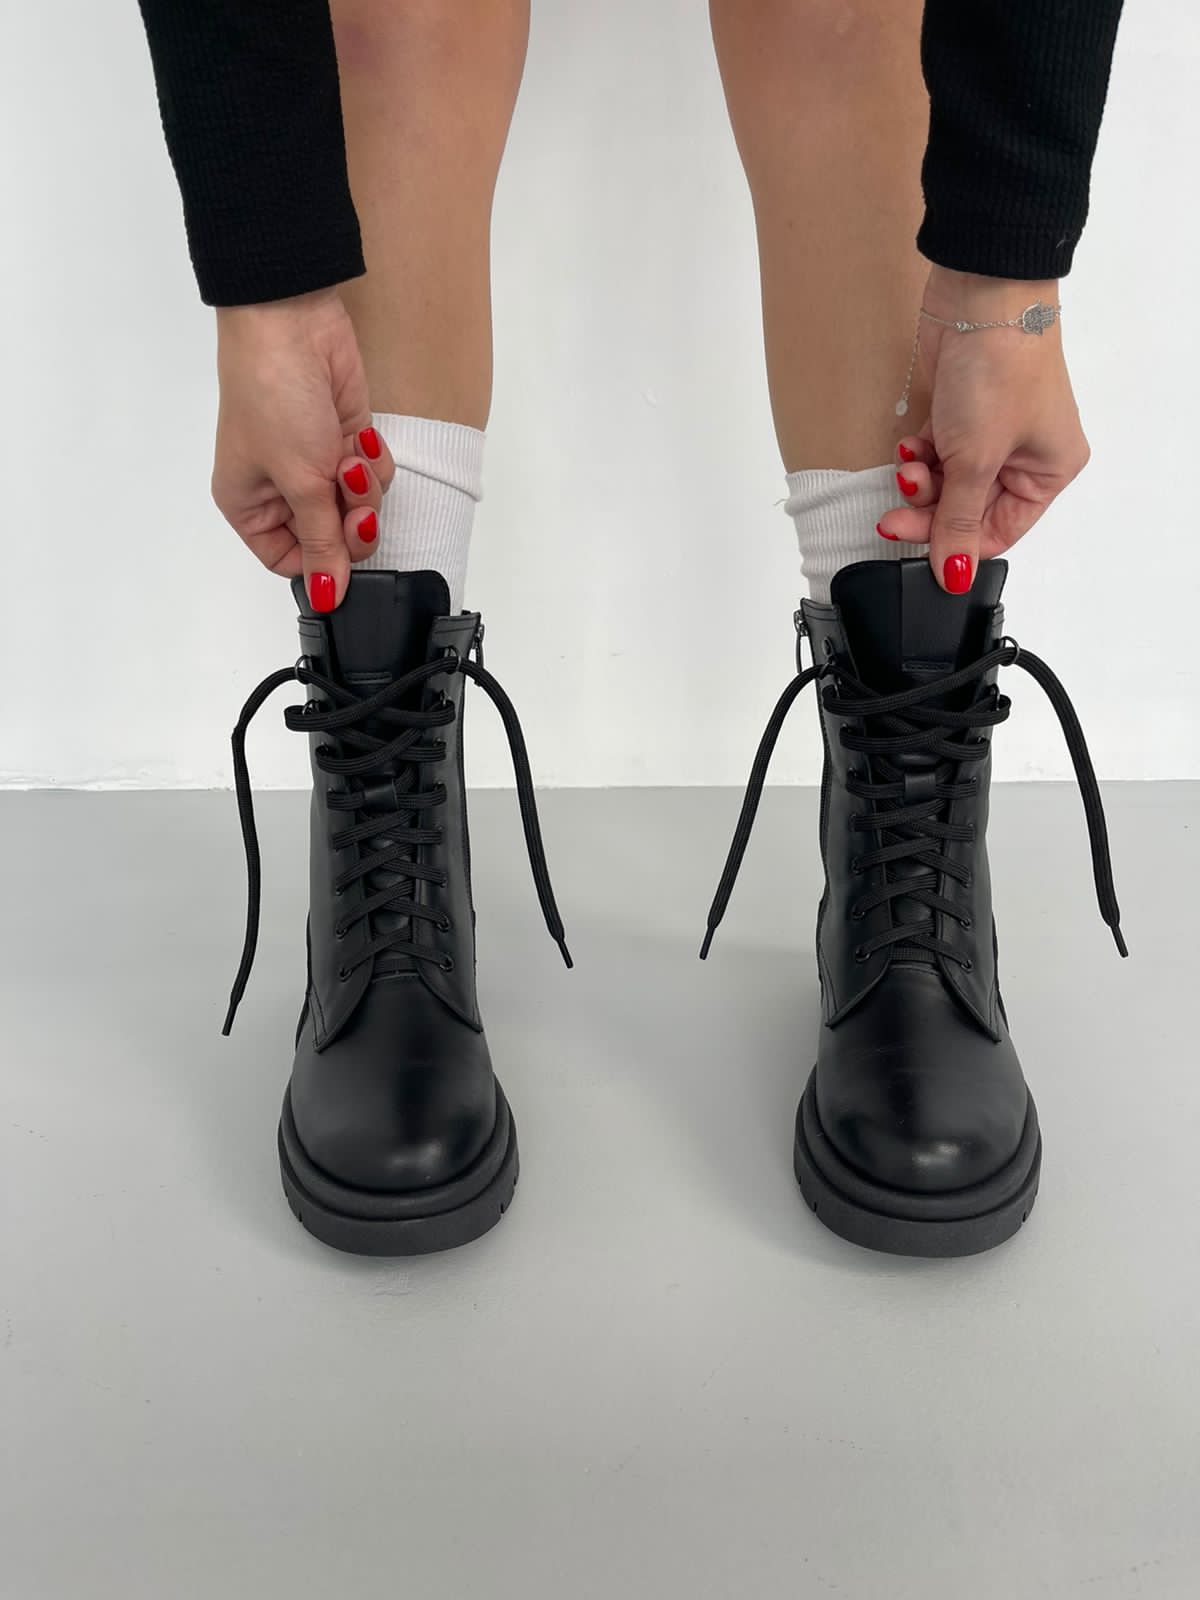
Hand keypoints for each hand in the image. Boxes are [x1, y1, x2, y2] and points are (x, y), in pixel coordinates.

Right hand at [211, 287, 394, 610]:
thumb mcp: (299, 481)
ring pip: (357, 508)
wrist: (293, 323)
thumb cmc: (273, 397)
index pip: (289, 562)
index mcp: (249, 505)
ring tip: (350, 457)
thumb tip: (326, 597)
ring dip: (363, 488)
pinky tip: (361, 439)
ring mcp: (315, 465)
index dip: (321, 564)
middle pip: (331, 539)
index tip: (343, 556)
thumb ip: (321, 543)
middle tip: (353, 501)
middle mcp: (280, 490)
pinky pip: (372, 476)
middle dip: (350, 523)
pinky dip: (373, 462)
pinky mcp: (345, 441)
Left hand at [879, 266, 1090, 593]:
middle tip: (893, 515)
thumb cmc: (1000, 370)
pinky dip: (918, 456)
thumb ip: (959, 521)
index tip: (914, 547)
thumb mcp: (977, 459)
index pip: (997, 533)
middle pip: (966, 510)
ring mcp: (990, 434)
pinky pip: (935, 456)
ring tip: (909, 465)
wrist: (979, 297)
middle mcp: (1024, 455)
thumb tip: (955, 575)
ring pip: (945, 484)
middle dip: (929, 511)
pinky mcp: (960, 414)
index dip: (955, 546)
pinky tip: (911, 445)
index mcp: (1049, 472)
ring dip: (919, 483)